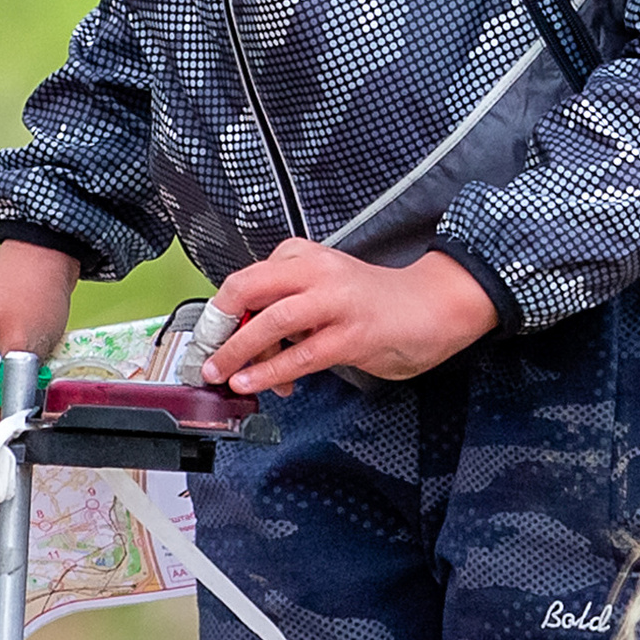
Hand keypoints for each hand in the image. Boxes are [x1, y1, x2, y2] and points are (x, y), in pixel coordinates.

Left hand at [202, 242, 496, 395]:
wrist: (435, 305)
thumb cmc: (377, 302)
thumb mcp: (324, 290)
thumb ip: (288, 306)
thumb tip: (245, 340)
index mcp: (304, 256)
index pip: (247, 278)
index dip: (220, 310)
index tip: (207, 338)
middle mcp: (317, 271)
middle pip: (248, 288)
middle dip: (218, 324)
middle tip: (203, 354)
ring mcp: (335, 302)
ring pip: (270, 322)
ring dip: (237, 351)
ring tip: (219, 374)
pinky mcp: (352, 335)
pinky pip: (300, 356)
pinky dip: (270, 372)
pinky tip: (252, 383)